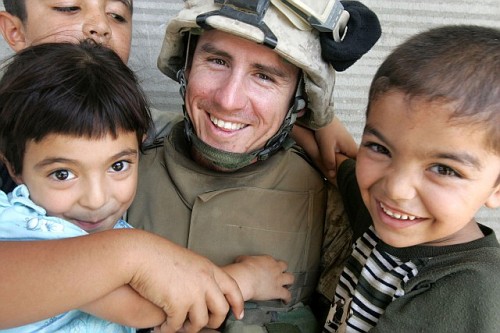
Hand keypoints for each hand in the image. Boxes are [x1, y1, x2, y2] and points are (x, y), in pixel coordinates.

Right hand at [127, 231, 243, 332]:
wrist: (139, 254)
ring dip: (188, 328)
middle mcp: (205, 280)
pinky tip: (160, 327)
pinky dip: (168, 329)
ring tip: (176, 326)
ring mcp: (193, 293)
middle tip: (199, 325)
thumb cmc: (156, 255)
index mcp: (208, 268)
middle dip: (213, 322)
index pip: (232, 288)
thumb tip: (200, 292)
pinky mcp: (177, 304)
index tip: (238, 314)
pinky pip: (176, 326)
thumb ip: (197, 275)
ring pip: (200, 322)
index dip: (237, 303)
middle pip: (221, 310)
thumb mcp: (186, 261)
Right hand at [224, 255, 293, 302]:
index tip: (269, 269)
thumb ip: (245, 259)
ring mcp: (278, 280)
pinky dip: (287, 298)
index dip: (272, 265)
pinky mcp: (278, 291)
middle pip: (285, 266)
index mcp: (268, 260)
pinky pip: (287, 295)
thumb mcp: (243, 259)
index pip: (273, 261)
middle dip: (283, 271)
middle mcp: (276, 268)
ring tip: (286, 286)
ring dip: (289, 282)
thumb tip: (240, 261)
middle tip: (280, 275)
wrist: (246, 278)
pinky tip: (286, 301)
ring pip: (291, 279)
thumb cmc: (243, 268)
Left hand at [291, 117, 356, 183]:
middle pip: (354, 163)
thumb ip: (329, 161)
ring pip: (348, 158)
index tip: (355, 183)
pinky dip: (340, 159)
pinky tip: (336, 165)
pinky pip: (344, 153)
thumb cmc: (325, 129)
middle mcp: (352, 146)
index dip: (358, 174)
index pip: (359, 166)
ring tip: (341, 177)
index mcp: (352, 149)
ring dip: (344, 166)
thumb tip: (332, 175)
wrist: (321, 115)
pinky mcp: (342, 142)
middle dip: (350, 171)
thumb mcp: (326, 147)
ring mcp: (347, 144)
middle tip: (346, 182)